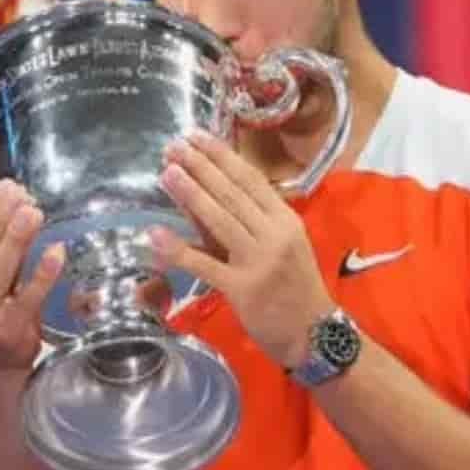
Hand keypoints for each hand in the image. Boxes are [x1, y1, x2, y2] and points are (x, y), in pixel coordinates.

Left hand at [149, 129, 333, 368]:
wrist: (314, 334)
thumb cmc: (294, 285)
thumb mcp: (279, 244)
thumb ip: (244, 220)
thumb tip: (202, 189)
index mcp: (285, 219)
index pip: (250, 179)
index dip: (220, 155)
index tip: (195, 135)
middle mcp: (274, 235)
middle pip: (232, 193)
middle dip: (200, 166)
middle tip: (173, 146)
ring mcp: (259, 262)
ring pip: (220, 221)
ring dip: (190, 194)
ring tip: (166, 172)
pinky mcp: (243, 289)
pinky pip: (205, 265)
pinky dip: (178, 249)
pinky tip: (154, 235)